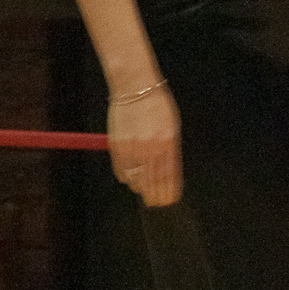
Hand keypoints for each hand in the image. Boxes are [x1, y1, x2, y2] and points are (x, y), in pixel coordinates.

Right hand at [107, 83, 181, 207]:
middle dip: (155, 195)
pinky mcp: (117, 145)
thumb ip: (170, 149)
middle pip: (152, 181)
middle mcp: (151, 147)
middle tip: (155, 202)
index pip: (169, 176)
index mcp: (168, 142)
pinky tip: (131, 178)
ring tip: (143, 190)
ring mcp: (132, 147)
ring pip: (136, 178)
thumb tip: (167, 173)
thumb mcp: (171, 126)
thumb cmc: (156, 105)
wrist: (135, 87)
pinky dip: (126, 177)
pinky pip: (121, 170)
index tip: (169, 200)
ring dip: (140, 187)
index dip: (168, 191)